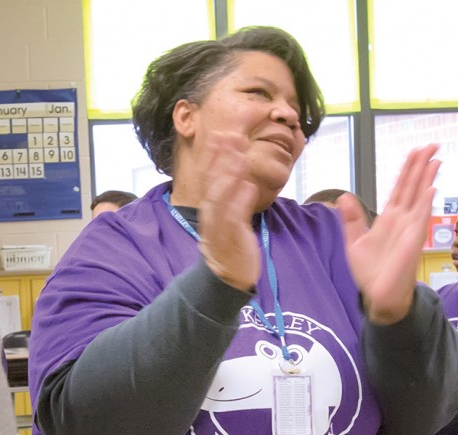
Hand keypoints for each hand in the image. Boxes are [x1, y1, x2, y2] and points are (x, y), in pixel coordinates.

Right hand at [195, 131, 261, 289]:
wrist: (226, 278)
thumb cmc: (229, 243)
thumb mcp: (225, 215)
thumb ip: (227, 192)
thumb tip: (231, 165)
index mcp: (209, 207)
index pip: (207, 177)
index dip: (212, 155)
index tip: (218, 134)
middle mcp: (211, 215)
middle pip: (212, 183)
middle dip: (220, 159)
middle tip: (230, 136)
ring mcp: (220, 228)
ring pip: (221, 199)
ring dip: (229, 177)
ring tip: (239, 157)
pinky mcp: (233, 241)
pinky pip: (235, 220)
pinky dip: (240, 203)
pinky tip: (249, 188)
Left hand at [344, 145, 439, 324]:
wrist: (379, 296)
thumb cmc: (370, 272)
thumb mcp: (354, 242)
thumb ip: (351, 219)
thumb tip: (343, 197)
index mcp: (389, 218)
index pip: (400, 188)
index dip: (407, 170)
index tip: (415, 152)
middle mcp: (403, 220)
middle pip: (413, 186)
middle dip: (421, 166)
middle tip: (432, 145)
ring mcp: (410, 229)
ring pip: (420, 197)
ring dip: (427, 178)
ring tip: (435, 158)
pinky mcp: (412, 241)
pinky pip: (420, 218)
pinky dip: (425, 203)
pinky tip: (430, 188)